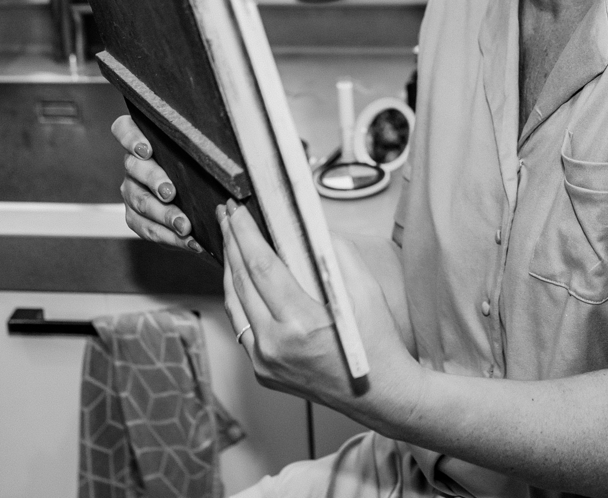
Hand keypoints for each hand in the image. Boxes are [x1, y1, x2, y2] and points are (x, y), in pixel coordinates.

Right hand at [112, 114, 201, 251]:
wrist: (198, 206)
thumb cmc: (200, 171)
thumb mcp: (198, 156)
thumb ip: (197, 150)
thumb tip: (220, 148)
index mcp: (144, 143)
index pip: (124, 130)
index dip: (131, 138)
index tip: (146, 150)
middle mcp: (133, 166)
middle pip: (134, 167)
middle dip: (153, 180)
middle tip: (169, 192)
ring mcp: (132, 191)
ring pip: (139, 201)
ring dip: (163, 214)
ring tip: (183, 224)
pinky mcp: (136, 217)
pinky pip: (147, 228)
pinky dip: (169, 236)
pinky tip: (187, 240)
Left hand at [220, 201, 423, 424]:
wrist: (379, 395)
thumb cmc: (377, 344)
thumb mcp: (367, 290)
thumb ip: (336, 253)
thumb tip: (310, 226)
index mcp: (300, 323)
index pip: (261, 267)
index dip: (245, 235)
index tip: (237, 211)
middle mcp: (275, 345)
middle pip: (241, 282)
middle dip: (232, 243)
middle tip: (228, 215)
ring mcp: (264, 361)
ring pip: (234, 305)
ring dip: (230, 269)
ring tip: (230, 240)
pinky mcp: (262, 370)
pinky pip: (242, 326)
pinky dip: (239, 298)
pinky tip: (241, 278)